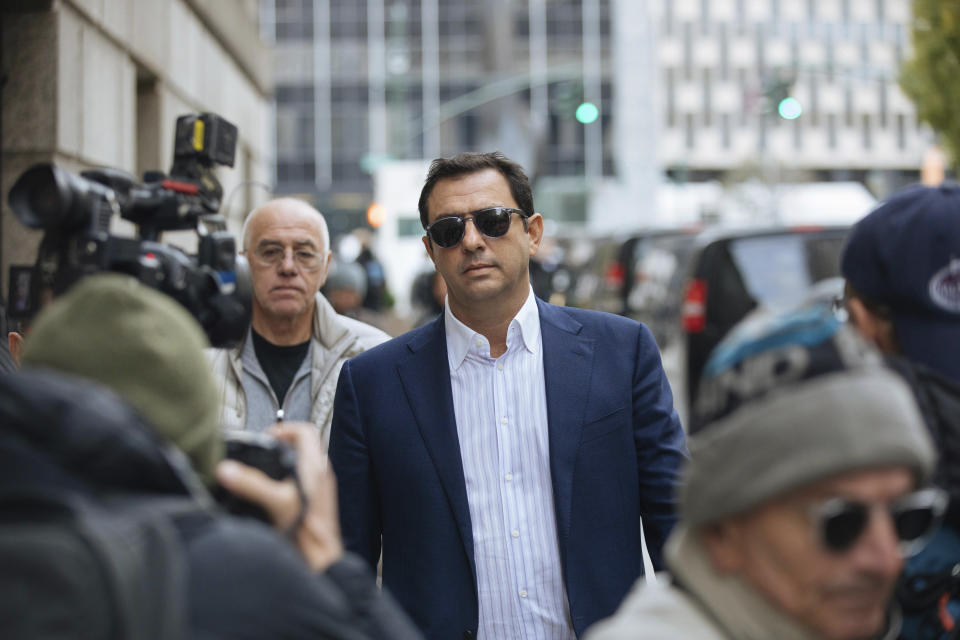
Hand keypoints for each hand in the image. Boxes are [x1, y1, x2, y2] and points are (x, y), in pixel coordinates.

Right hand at [216, 422, 343, 571]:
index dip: (284, 428)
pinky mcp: (316, 503)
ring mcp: (320, 489)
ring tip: (265, 469)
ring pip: (303, 464)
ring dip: (284, 462)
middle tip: (263, 450)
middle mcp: (321, 475)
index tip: (267, 436)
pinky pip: (303, 481)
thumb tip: (227, 470)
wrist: (321, 560)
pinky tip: (273, 493)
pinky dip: (287, 480)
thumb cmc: (308, 533)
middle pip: (303, 446)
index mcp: (314, 467)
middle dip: (281, 445)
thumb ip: (251, 484)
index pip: (305, 431)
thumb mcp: (276, 503)